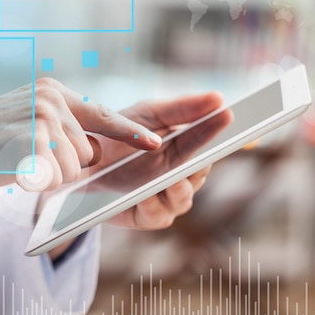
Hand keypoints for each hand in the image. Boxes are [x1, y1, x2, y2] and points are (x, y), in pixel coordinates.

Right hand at [0, 78, 161, 213]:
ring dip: (49, 176)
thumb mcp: (23, 121)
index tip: (155, 144)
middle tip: (26, 158)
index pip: (102, 115)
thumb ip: (58, 127)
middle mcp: (52, 98)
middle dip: (64, 166)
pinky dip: (37, 182)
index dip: (130, 134)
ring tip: (16, 162)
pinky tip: (13, 169)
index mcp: (52, 91)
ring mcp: (43, 116)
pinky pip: (56, 177)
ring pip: (74, 169)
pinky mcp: (34, 139)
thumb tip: (91, 149)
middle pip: (87, 153)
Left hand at [95, 92, 231, 228]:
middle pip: (199, 172)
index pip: (209, 140)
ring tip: (172, 180)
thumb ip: (183, 108)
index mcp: (187, 148)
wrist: (85, 162)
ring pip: (183, 197)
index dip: (219, 129)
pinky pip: (159, 215)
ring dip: (178, 188)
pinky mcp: (148, 216)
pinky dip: (154, 204)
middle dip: (199, 165)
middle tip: (200, 157)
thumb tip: (219, 98)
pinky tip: (147, 195)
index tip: (229, 115)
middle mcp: (182, 175)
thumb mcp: (149, 114)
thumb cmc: (121, 135)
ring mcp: (167, 197)